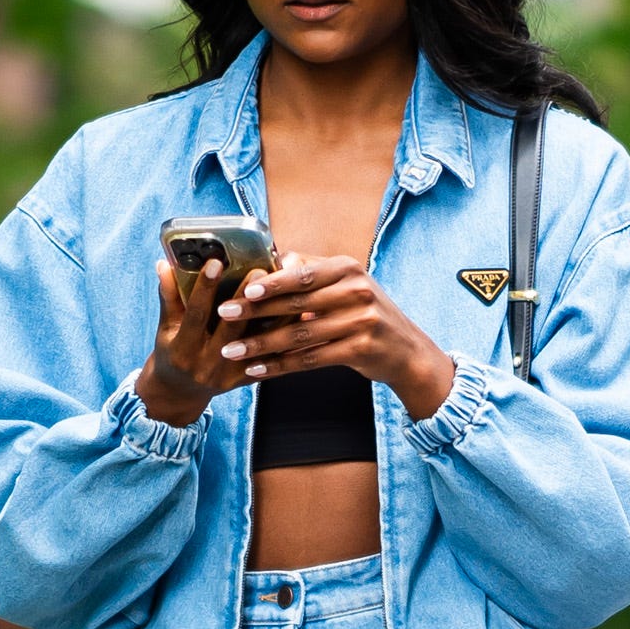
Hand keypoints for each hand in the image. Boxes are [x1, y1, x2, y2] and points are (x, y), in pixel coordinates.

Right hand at [133, 258, 279, 427]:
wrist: (181, 392)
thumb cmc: (172, 351)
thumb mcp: (165, 327)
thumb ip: (169, 296)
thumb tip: (164, 263)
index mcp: (183, 349)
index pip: (195, 314)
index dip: (205, 288)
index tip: (215, 262)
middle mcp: (206, 365)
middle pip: (231, 328)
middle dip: (245, 299)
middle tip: (259, 270)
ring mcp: (228, 376)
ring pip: (256, 344)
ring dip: (274, 317)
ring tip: (287, 290)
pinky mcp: (246, 381)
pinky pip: (270, 360)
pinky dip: (284, 339)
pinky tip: (298, 317)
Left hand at [216, 256, 455, 421]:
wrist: (405, 348)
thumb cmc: (365, 312)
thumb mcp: (346, 283)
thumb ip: (312, 271)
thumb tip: (276, 258)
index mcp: (347, 269)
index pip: (303, 273)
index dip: (273, 281)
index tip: (245, 288)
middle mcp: (356, 291)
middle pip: (297, 303)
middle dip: (256, 311)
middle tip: (224, 316)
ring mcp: (361, 322)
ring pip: (300, 335)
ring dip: (262, 345)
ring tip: (231, 351)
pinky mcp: (360, 350)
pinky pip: (311, 359)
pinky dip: (281, 366)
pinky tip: (258, 370)